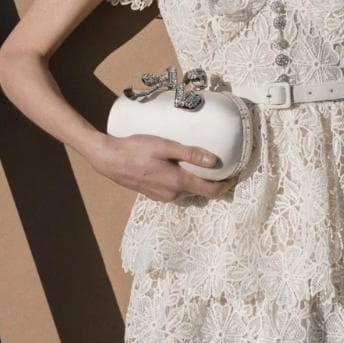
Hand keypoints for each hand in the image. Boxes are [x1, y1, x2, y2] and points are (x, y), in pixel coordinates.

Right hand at [88, 132, 239, 201]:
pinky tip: (179, 167)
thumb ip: (189, 153)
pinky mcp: (154, 194)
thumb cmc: (135, 149)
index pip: (211, 191)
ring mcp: (162, 196)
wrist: (108, 160)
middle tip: (221, 166)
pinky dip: (183, 181)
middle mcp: (172, 194)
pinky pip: (175, 190)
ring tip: (200, 163)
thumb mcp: (164, 146)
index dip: (226, 185)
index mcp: (178, 182)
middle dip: (213, 181)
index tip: (235, 175)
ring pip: (187, 190)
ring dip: (196, 180)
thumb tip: (213, 160)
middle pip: (200, 191)